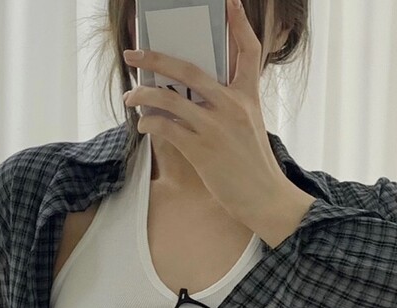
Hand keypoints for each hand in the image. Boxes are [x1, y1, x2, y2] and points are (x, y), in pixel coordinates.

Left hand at [122, 0, 288, 226]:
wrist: (266, 199)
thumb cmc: (254, 166)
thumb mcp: (251, 127)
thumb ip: (229, 106)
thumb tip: (192, 95)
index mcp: (248, 97)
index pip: (248, 50)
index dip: (239, 22)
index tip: (229, 1)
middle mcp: (232, 106)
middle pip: (189, 70)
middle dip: (155, 58)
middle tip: (133, 54)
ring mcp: (216, 128)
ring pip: (169, 99)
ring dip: (143, 96)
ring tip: (130, 98)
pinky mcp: (203, 151)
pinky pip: (166, 128)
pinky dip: (150, 124)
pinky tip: (144, 125)